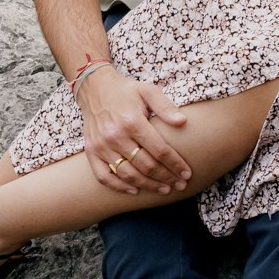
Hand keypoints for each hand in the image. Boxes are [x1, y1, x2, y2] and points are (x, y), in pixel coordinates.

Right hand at [76, 67, 192, 194]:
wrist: (94, 88)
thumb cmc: (126, 91)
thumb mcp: (148, 91)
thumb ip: (166, 107)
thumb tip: (183, 122)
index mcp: (132, 121)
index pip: (159, 150)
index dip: (175, 164)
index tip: (187, 173)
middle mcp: (115, 136)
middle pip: (146, 165)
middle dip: (166, 177)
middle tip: (180, 184)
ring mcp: (102, 146)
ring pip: (128, 174)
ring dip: (148, 185)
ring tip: (163, 189)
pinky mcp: (92, 152)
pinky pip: (104, 176)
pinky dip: (119, 186)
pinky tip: (135, 190)